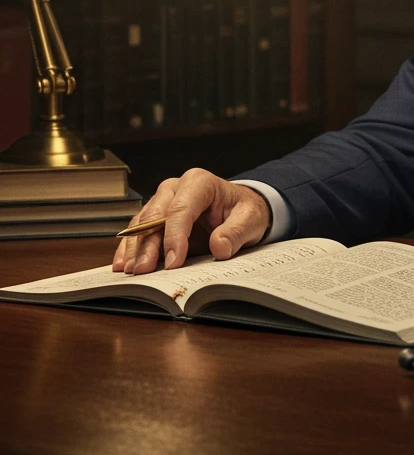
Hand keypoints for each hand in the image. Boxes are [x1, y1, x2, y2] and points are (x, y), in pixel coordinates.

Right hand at [111, 168, 271, 274]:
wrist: (239, 210)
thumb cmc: (244, 211)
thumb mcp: (250, 220)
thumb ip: (236, 232)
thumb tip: (219, 247)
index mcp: (199, 182)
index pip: (181, 209)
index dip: (175, 236)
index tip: (174, 262)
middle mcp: (175, 187)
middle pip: (156, 216)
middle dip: (148, 245)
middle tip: (143, 271)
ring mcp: (162, 201)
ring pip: (141, 224)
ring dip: (135, 249)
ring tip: (131, 272)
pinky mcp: (155, 217)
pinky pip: (137, 231)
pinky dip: (129, 248)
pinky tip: (122, 265)